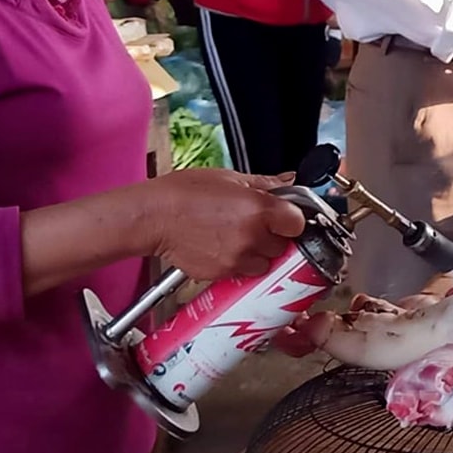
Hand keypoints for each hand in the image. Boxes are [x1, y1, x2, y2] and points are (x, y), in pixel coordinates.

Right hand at [143, 168, 307, 281]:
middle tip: (254, 224)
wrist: (154, 217)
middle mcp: (252, 237)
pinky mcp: (223, 274)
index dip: (292, 220)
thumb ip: (264, 184)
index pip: (298, 223)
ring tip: (235, 236)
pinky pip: (242, 273)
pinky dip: (238, 263)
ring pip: (264, 263)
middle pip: (283, 245)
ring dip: (257, 253)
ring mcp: (238, 259)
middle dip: (273, 236)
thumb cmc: (185, 193)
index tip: (285, 217)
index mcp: (260, 209)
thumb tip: (288, 181)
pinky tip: (222, 246)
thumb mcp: (229, 178)